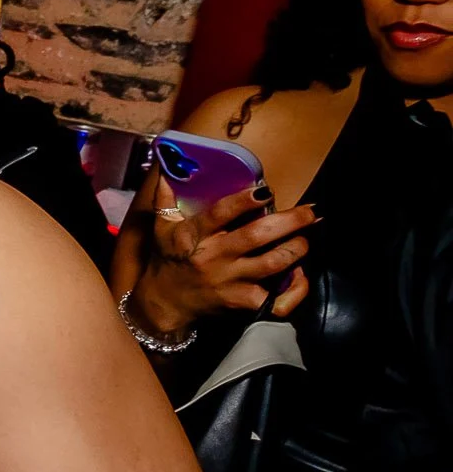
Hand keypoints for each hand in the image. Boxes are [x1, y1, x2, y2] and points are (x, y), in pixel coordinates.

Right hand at [132, 180, 315, 332]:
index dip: (244, 201)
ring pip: (273, 263)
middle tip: (310, 212)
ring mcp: (230, 281)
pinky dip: (295, 290)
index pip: (220, 214)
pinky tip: (300, 277)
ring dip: (296, 249)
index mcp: (195, 235)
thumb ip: (165, 199)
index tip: (265, 190)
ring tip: (304, 239)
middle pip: (257, 236)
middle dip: (289, 222)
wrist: (165, 303)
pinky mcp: (241, 303)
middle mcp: (215, 256)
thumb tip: (164, 168)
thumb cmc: (168, 260)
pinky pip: (276, 300)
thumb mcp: (161, 228)